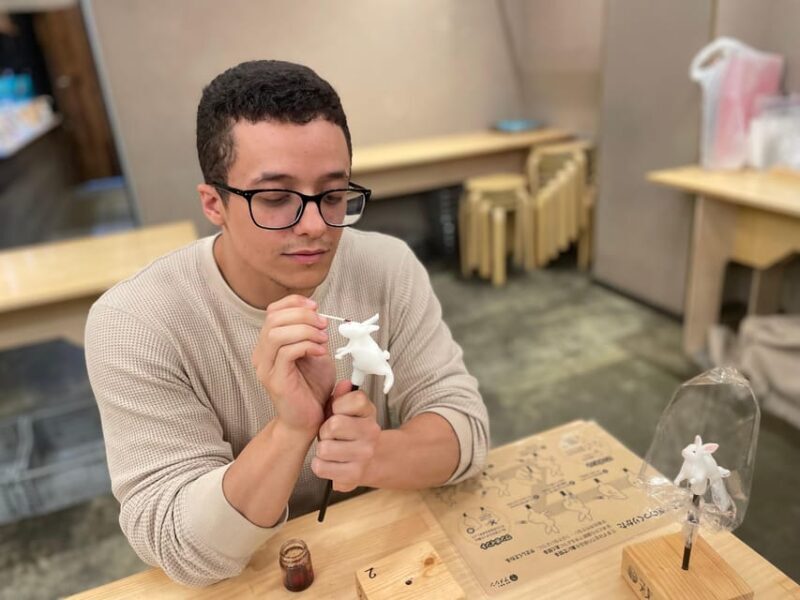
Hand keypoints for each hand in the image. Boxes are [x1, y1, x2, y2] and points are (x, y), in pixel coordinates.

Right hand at [251, 295, 333, 437]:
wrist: (308, 420)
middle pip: (274, 318)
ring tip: (322, 340)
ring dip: (305, 331)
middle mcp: (261, 353)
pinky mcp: (275, 380)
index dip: (294, 303)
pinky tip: (320, 353)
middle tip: (322, 325)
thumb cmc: (312, 387)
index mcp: (269, 344)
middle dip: (303, 315)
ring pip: (277, 334)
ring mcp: (265, 367)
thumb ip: (311, 333)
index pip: (273, 311)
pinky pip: (287, 353)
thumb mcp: (314, 352)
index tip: (316, 307)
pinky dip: (307, 346)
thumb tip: (316, 313)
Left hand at [312, 381, 380, 491]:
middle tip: (330, 434)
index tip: (338, 412)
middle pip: (334, 425)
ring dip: (322, 449)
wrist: (369, 460)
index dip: (338, 405)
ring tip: (330, 448)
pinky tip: (329, 462)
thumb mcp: (344, 409)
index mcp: (369, 412)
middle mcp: (371, 432)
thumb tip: (344, 384)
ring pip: (325, 449)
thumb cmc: (349, 431)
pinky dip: (320, 465)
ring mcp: (365, 454)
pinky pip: (321, 467)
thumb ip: (341, 396)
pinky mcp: (355, 475)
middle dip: (325, 430)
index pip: (355, 400)